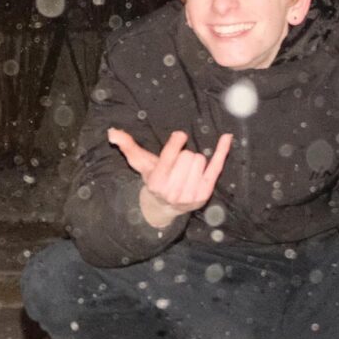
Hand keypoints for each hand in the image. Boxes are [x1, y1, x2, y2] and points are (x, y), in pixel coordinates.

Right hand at [109, 128, 230, 229]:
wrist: (164, 206)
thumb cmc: (153, 178)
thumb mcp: (140, 164)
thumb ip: (127, 146)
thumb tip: (112, 132)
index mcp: (156, 181)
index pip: (170, 156)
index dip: (176, 142)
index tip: (180, 136)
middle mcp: (172, 190)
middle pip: (188, 157)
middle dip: (184, 155)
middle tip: (178, 165)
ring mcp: (190, 194)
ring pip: (200, 161)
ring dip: (194, 161)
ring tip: (186, 170)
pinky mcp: (204, 194)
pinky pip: (216, 167)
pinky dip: (222, 152)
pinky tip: (226, 138)